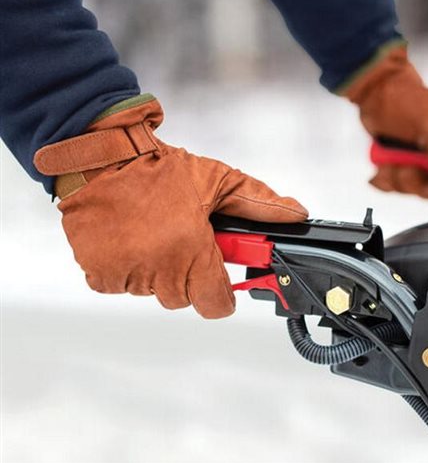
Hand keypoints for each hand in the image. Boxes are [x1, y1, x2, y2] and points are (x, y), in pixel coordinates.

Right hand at [34, 96, 306, 317]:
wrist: (99, 157)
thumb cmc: (157, 169)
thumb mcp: (218, 180)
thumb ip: (260, 203)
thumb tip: (295, 214)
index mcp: (191, 252)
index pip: (216, 305)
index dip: (222, 293)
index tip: (219, 277)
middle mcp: (159, 269)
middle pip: (186, 298)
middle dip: (190, 274)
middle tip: (184, 240)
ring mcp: (127, 274)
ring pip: (154, 291)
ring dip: (158, 270)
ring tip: (155, 232)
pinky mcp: (99, 274)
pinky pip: (123, 284)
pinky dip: (128, 268)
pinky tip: (131, 238)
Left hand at [343, 45, 427, 198]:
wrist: (376, 95)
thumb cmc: (407, 101)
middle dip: (416, 180)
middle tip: (408, 163)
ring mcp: (424, 164)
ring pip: (414, 191)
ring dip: (398, 177)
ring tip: (394, 157)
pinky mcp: (404, 167)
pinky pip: (395, 188)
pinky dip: (385, 178)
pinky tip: (384, 163)